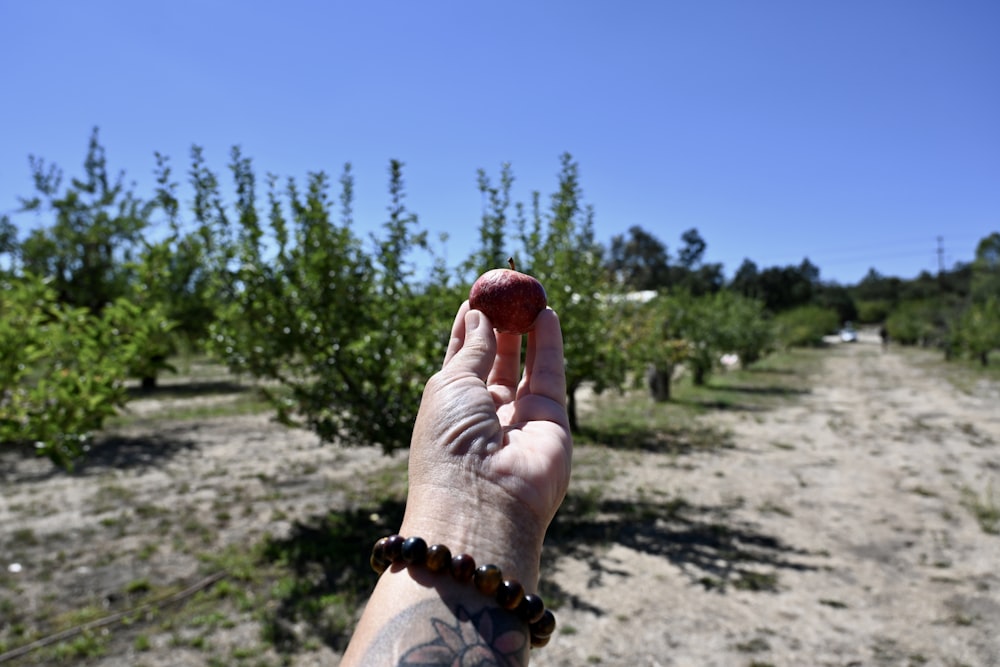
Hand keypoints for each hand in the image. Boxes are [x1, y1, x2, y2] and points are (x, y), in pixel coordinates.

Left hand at [400, 301, 571, 585]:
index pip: (461, 361)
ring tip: (527, 295)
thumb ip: (472, 349)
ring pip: (526, 366)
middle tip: (506, 290)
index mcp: (450, 408)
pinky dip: (550, 345)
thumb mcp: (450, 385)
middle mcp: (485, 415)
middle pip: (496, 361)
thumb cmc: (449, 442)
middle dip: (501, 325)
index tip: (476, 297)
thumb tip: (480, 316)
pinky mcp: (552, 422)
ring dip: (526, 330)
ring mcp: (519, 420)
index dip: (469, 329)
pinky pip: (550, 376)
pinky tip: (546, 314)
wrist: (481, 500)